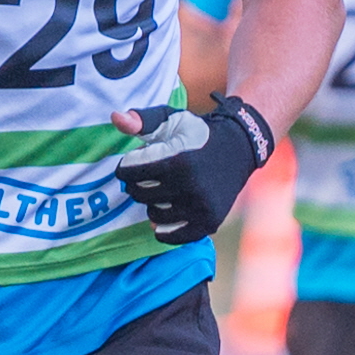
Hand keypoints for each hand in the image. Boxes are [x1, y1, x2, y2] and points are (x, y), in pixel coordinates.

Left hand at [112, 97, 272, 244]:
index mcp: (178, 161)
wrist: (239, 149)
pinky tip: (167, 212)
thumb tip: (115, 117)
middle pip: (138, 194)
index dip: (128, 164)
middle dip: (138, 183)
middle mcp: (190, 187)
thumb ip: (142, 120)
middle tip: (150, 175)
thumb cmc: (198, 134)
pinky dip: (164, 228)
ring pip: (153, 215)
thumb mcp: (171, 120)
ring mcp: (200, 208)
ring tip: (164, 190)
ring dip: (152, 203)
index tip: (137, 160)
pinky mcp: (209, 223)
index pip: (129, 171)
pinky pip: (171, 236)